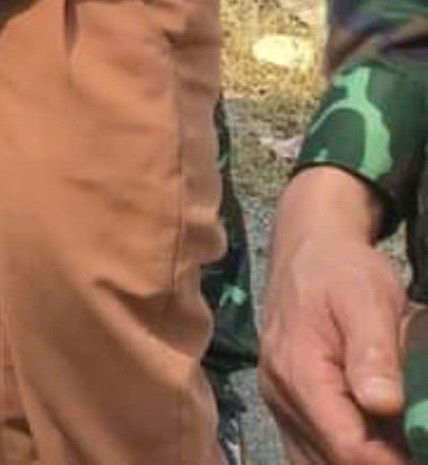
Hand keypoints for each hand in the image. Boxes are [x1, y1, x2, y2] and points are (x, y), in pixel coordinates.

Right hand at [263, 167, 409, 464]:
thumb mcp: (367, 300)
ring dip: (361, 459)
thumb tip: (384, 404)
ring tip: (399, 442)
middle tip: (415, 442)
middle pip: (331, 463)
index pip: (346, 446)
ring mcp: (280, 404)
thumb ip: (373, 352)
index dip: (391, 462)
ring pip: (318, 463)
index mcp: (297, 372)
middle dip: (379, 461)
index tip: (423, 451)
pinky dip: (343, 455)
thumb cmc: (341, 271)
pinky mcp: (287, 404)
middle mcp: (281, 396)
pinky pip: (311, 451)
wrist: (309, 251)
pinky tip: (377, 443)